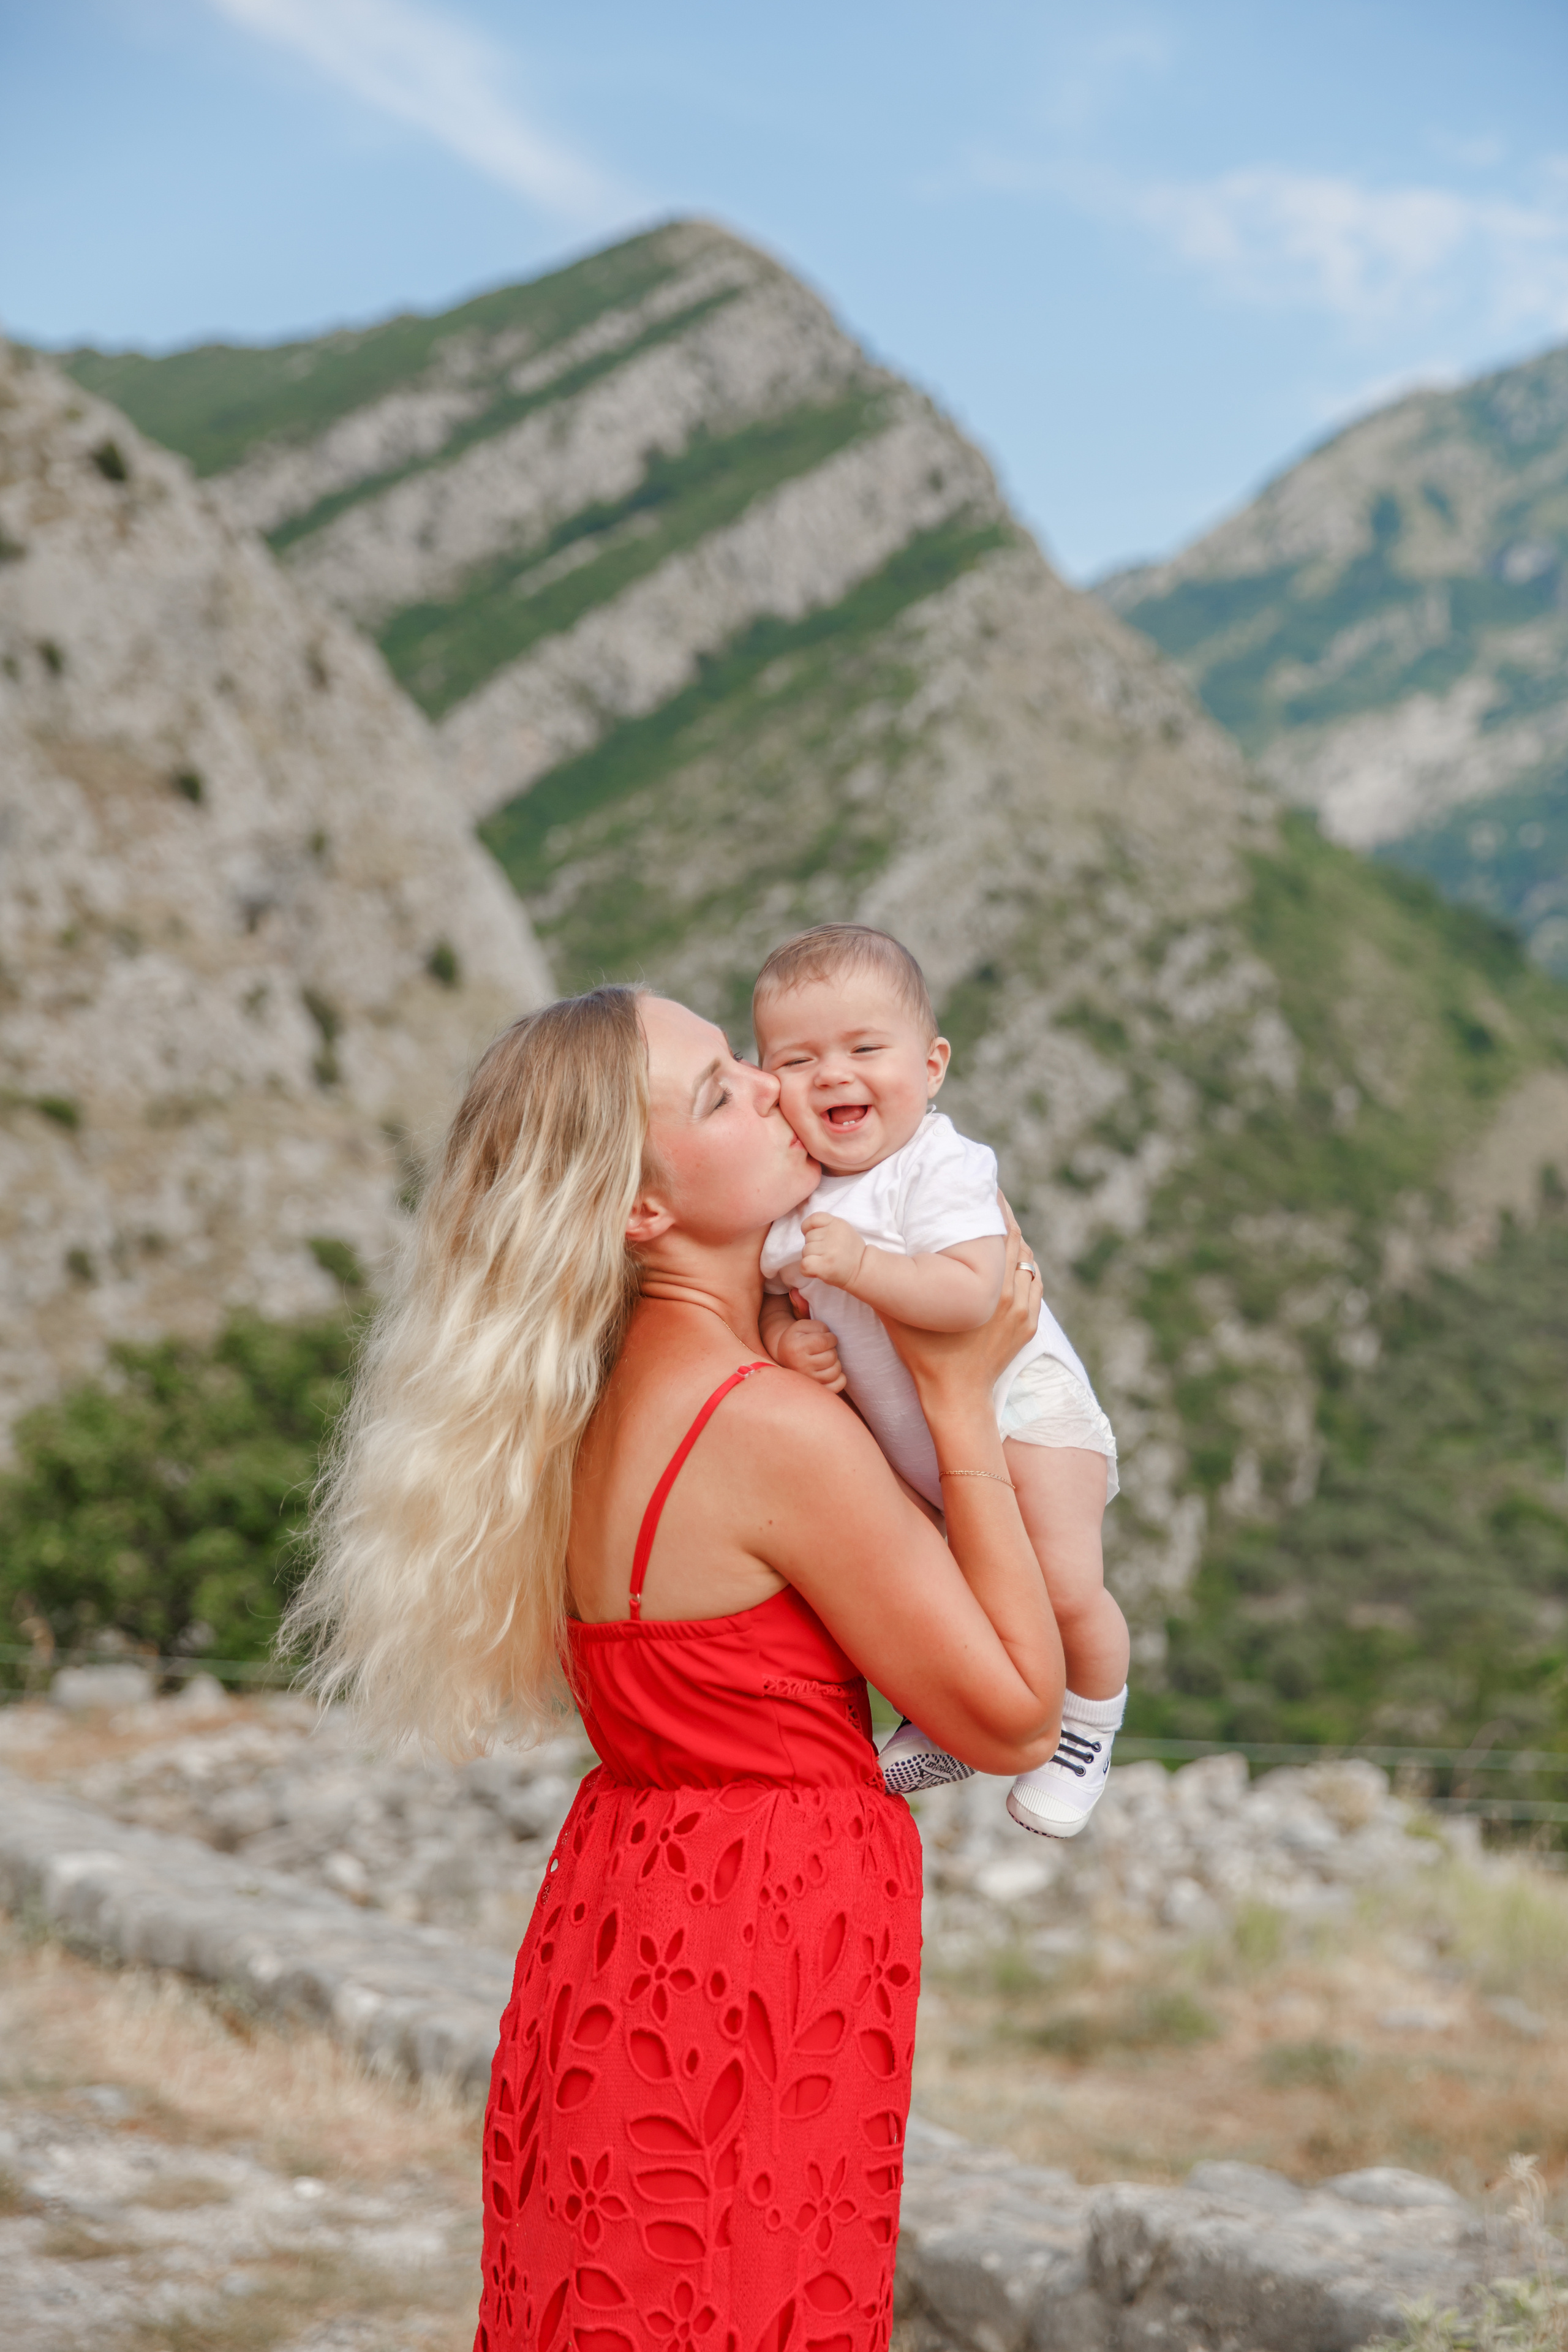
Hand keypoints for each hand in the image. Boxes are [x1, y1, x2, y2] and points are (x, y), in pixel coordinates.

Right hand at [773, 1308, 847, 1393]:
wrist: (784, 1355)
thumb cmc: (797, 1338)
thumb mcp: (803, 1326)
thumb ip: (819, 1327)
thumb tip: (832, 1339)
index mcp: (796, 1348)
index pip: (824, 1342)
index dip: (831, 1338)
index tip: (827, 1338)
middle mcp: (801, 1366)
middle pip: (831, 1357)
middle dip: (832, 1350)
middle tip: (824, 1350)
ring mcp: (808, 1380)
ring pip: (835, 1371)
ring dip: (835, 1363)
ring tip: (826, 1359)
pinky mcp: (816, 1388)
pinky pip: (838, 1385)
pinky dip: (840, 1378)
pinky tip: (831, 1370)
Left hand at [799, 1212, 866, 1291]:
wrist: (862, 1270)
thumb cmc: (850, 1252)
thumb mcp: (843, 1230)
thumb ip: (826, 1226)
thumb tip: (805, 1231)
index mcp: (837, 1223)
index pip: (813, 1219)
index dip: (808, 1229)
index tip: (816, 1238)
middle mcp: (833, 1234)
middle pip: (808, 1237)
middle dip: (813, 1247)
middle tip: (826, 1254)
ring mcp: (829, 1249)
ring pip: (805, 1251)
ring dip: (811, 1259)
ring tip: (825, 1262)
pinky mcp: (825, 1265)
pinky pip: (804, 1264)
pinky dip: (807, 1270)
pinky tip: (816, 1271)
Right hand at [879, 1197, 1039, 1407]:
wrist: (955, 1397)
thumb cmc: (922, 1354)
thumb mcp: (895, 1313)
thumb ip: (876, 1275)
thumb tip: (837, 1243)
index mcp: (985, 1284)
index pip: (998, 1230)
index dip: (991, 1205)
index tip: (979, 1187)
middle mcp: (1009, 1293)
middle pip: (1015, 1240)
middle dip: (1001, 1218)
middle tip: (985, 1198)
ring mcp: (1022, 1310)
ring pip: (1026, 1260)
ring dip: (1013, 1242)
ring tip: (996, 1225)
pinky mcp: (1028, 1325)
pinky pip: (1033, 1284)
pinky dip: (1024, 1268)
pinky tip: (1012, 1259)